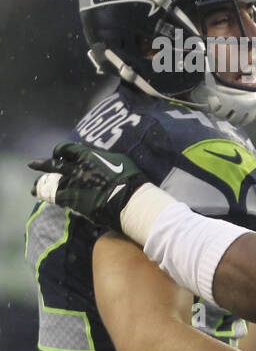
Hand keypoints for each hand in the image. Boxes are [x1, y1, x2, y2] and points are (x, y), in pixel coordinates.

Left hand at [30, 142, 148, 232]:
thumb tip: (98, 159)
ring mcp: (73, 186)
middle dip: (42, 165)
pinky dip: (51, 198)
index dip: (61, 150)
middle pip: (54, 165)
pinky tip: (45, 198)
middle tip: (31, 164)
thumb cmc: (129, 178)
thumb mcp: (120, 160)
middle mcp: (77, 170)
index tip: (58, 153)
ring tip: (34, 188)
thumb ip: (104, 159)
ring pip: (52, 184)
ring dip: (43, 185)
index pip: (68, 149)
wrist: (128, 200)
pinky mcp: (74, 201)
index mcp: (87, 157)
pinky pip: (57, 198)